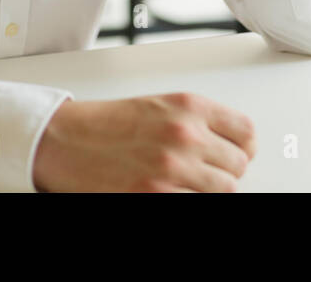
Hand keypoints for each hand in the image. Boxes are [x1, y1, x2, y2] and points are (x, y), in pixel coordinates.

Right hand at [32, 92, 256, 191]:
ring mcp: (172, 169)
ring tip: (189, 184)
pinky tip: (173, 191)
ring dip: (210, 190)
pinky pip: (198, 204)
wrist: (64, 140)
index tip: (238, 154)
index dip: (244, 147)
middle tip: (206, 172)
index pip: (246, 132)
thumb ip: (196, 121)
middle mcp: (185, 135)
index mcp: (188, 106)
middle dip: (225, 171)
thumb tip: (226, 144)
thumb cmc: (105, 124)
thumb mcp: (159, 107)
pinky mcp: (156, 195)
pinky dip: (190, 198)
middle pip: (238, 165)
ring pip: (225, 190)